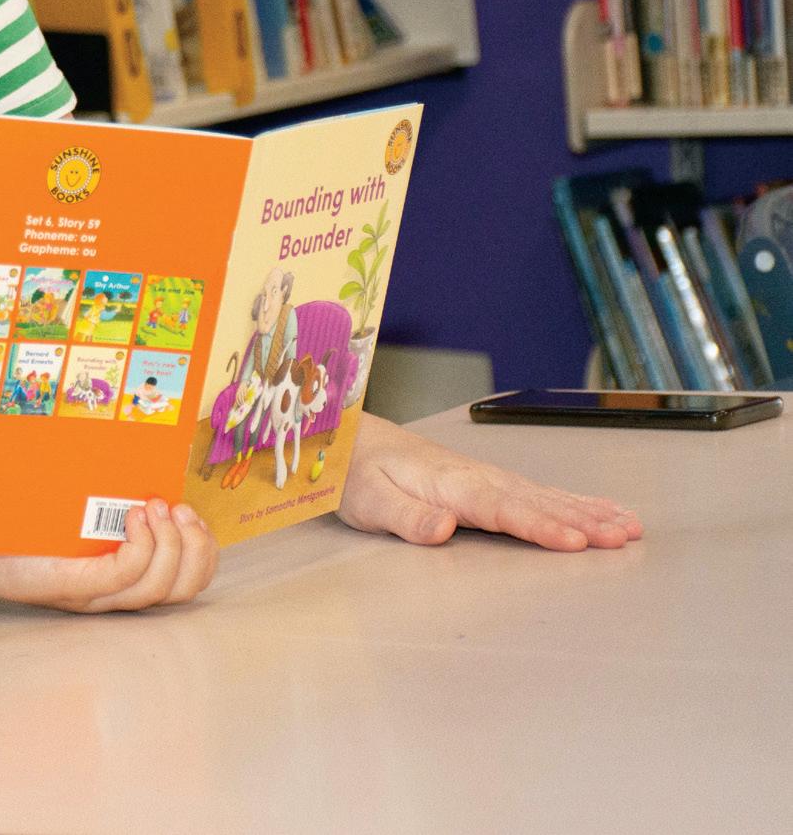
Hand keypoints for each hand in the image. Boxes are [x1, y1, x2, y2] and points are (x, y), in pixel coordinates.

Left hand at [0, 499, 216, 612]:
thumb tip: (143, 459)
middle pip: (181, 589)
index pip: (186, 583)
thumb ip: (108, 498)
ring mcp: (91, 594)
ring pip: (157, 587)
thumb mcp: (75, 509)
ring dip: (169, 545)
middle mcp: (111, 594)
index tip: (193, 514)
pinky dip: (140, 549)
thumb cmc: (21, 524)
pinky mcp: (68, 586)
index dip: (204, 552)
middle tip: (179, 510)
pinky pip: (121, 579)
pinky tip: (135, 520)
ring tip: (155, 508)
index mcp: (120, 578)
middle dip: (195, 549)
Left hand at [338, 414, 642, 549]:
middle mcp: (476, 478)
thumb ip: (407, 516)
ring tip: (630, 527)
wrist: (351, 439)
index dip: (540, 526)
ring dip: (589, 511)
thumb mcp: (369, 500)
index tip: (576, 542)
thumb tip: (444, 529)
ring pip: (546, 496)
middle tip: (624, 538)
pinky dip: (575, 501)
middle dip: (583, 521)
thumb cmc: (357, 472)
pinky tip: (603, 510)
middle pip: (537, 502)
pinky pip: (540, 492)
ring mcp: (487, 477)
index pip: (502, 509)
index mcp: (450, 485)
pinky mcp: (489, 482)